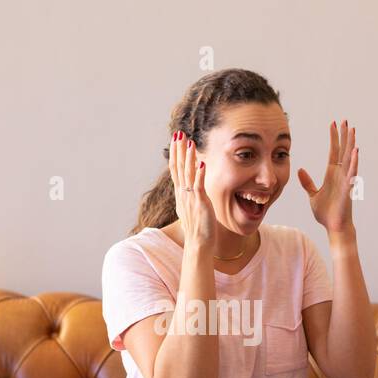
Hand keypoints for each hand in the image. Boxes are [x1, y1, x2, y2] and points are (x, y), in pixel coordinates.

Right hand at [169, 130, 214, 249]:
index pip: (175, 169)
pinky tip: (202, 164)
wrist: (198, 244)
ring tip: (190, 142)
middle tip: (179, 133)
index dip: (175, 153)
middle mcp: (183, 194)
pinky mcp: (200, 203)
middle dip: (179, 150)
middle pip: (178, 167)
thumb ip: (190, 194)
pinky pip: (199, 186)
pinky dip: (200, 174)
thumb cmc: (198, 227)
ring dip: (189, 157)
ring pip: (187, 173)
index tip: (176, 140)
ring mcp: (190, 198)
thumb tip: (191, 184)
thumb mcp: (191, 206)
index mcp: (180, 193)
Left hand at [298, 119, 358, 233]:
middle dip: (343, 135)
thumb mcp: (312, 195)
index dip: (333, 138)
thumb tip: (300, 170)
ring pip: (349, 158)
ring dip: (350, 144)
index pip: (333, 151)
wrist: (333, 226)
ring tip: (352, 129)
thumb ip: (307, 182)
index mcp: (332, 174)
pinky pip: (352, 173)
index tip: (333, 124)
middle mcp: (340, 174)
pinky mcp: (348, 188)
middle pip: (343, 150)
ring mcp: (346, 180)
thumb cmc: (325, 213)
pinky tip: (355, 151)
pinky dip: (353, 162)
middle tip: (344, 120)